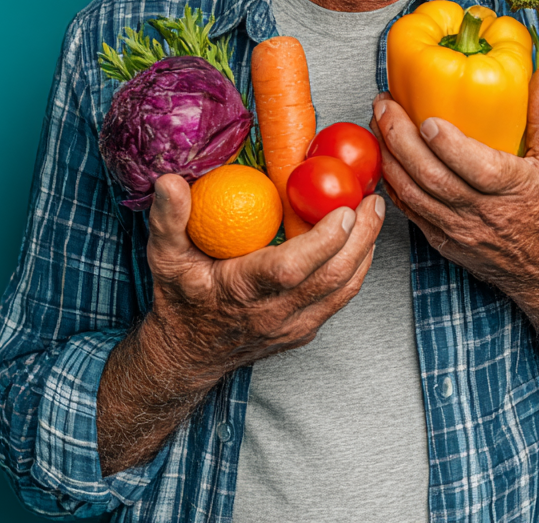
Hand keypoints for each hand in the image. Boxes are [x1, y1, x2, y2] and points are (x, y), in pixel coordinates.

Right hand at [98, 175, 383, 474]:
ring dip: (365, 250)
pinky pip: (340, 298)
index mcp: (242, 291)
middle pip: (332, 278)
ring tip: (374, 212)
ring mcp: (293, 326)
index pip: (291, 269)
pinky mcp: (305, 330)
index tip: (343, 209)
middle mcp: (274, 314)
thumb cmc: (180, 300)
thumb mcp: (164, 258)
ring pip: (344, 290)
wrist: (187, 357)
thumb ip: (168, 219)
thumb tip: (170, 181)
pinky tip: (361, 239)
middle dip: (361, 238)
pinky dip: (356, 267)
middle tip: (372, 200)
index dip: (323, 241)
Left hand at [371, 62, 538, 431]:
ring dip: (388, 157)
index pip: (478, 169)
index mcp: (514, 189)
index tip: (427, 118)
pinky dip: (391, 183)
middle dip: (400, 139)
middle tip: (384, 105)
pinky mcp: (441, 241)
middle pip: (433, 178)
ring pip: (413, 194)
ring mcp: (458, 230)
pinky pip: (409, 211)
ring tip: (375, 123)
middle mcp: (482, 213)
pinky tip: (381, 157)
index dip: (449, 145)